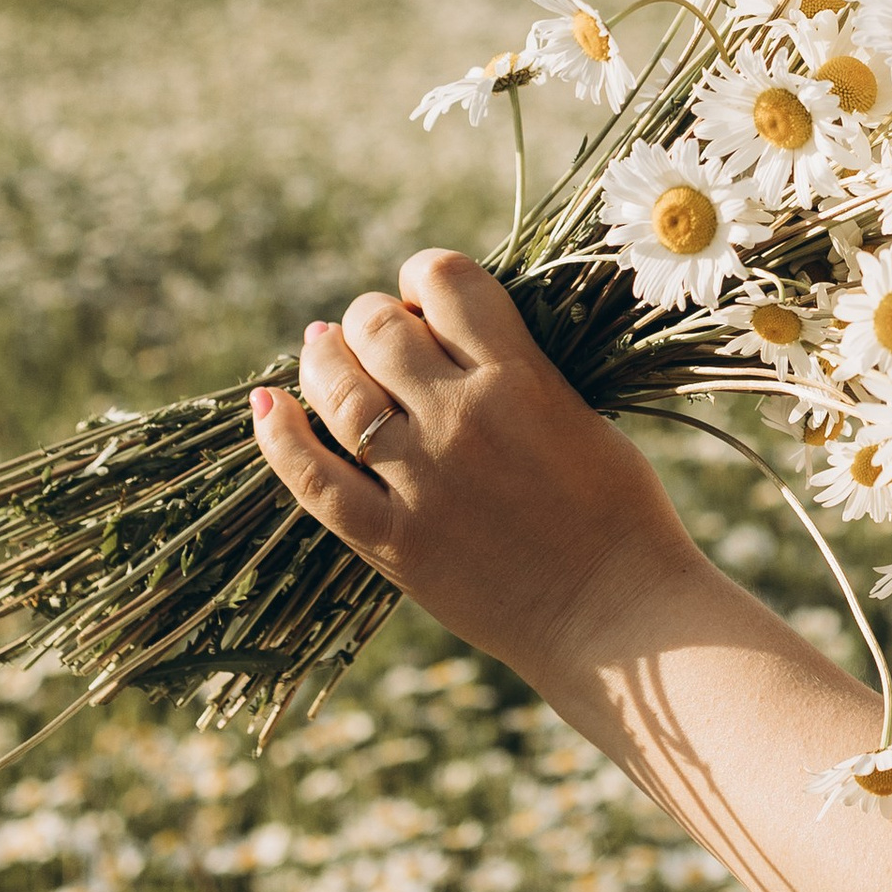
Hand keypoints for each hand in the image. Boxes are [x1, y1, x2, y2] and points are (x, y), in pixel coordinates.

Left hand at [248, 251, 711, 687]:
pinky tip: (269, 408)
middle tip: (378, 336)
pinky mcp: (391, 540)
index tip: (426, 297)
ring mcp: (419, 479)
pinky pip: (311, 477)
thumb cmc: (623, 517)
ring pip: (337, 389)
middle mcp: (460, 417)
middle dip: (372, 318)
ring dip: (323, 360)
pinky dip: (280, 436)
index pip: (445, 280)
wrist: (618, 615)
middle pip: (379, 327)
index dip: (424, 276)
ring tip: (323, 353)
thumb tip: (454, 342)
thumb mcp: (583, 415)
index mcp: (519, 377)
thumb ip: (520, 373)